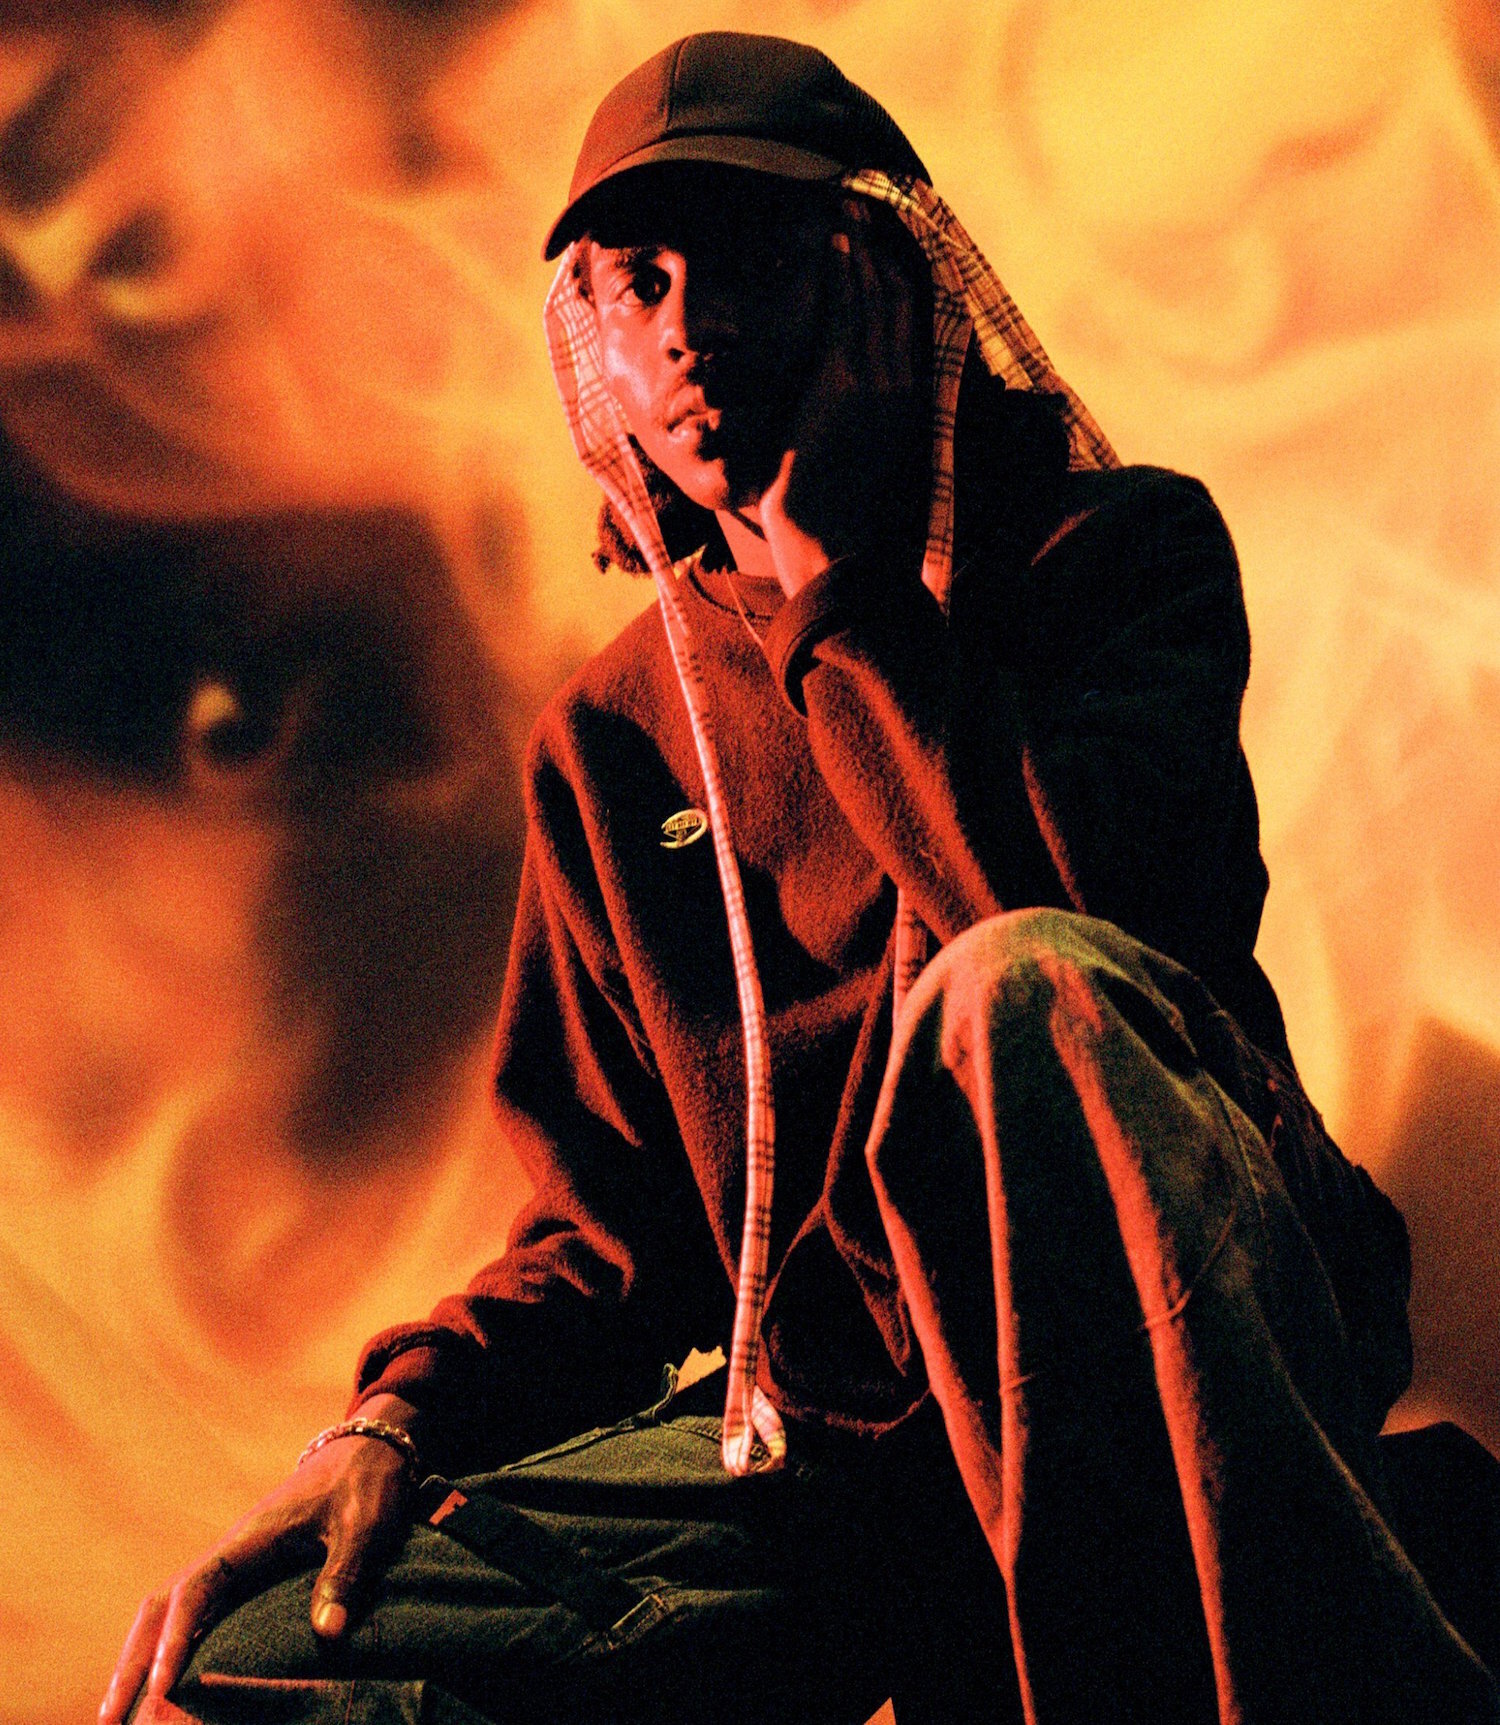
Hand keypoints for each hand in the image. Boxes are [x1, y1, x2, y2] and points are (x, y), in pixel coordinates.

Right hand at [98, 1396, 419, 1724]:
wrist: (370, 1451)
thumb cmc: (367, 1484)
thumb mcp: (365, 1525)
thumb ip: (345, 1573)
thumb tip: (326, 1635)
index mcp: (252, 1538)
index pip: (196, 1590)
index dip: (176, 1639)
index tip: (162, 1689)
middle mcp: (232, 1552)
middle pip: (162, 1606)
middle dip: (132, 1662)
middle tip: (108, 1722)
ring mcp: (235, 1563)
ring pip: (170, 1611)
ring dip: (140, 1659)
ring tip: (119, 1717)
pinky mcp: (247, 1573)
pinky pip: (196, 1613)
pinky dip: (170, 1648)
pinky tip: (162, 1687)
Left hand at [756, 200, 929, 596]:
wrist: (831, 548)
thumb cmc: (837, 519)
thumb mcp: (859, 462)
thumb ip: (863, 424)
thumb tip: (850, 408)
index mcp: (915, 402)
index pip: (913, 324)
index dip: (899, 278)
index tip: (884, 245)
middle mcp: (904, 385)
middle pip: (898, 299)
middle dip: (880, 249)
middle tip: (863, 206)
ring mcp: (876, 382)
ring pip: (873, 296)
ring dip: (859, 246)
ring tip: (845, 207)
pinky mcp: (843, 384)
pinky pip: (847, 310)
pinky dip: (843, 270)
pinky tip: (835, 240)